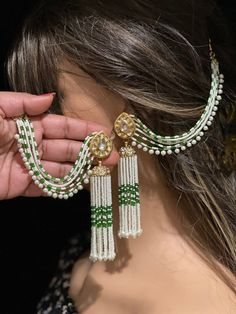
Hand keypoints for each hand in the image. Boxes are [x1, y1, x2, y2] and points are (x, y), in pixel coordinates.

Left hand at [0, 92, 117, 199]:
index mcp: (27, 124)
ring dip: (82, 169)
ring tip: (103, 171)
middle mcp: (31, 145)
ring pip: (61, 168)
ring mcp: (28, 166)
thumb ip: (22, 102)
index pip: (62, 126)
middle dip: (90, 152)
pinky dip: (63, 186)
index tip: (104, 133)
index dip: (83, 129)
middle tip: (112, 157)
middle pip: (67, 148)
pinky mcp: (21, 185)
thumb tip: (50, 97)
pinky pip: (46, 186)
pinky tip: (81, 185)